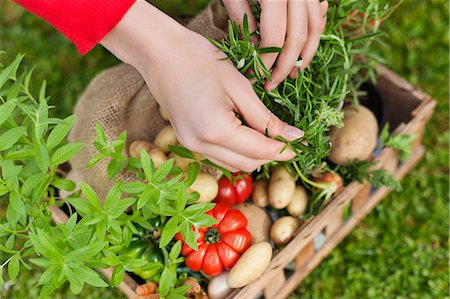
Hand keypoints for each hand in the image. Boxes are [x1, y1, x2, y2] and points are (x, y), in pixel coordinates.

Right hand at [100, 0, 303, 171]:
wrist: (160, 55)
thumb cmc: (200, 61)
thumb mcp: (239, 87)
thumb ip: (265, 118)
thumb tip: (293, 136)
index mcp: (216, 131)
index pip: (260, 151)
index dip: (284, 149)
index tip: (302, 143)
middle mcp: (201, 146)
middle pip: (248, 164)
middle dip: (271, 155)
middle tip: (289, 138)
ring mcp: (191, 146)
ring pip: (234, 164)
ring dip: (255, 155)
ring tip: (270, 135)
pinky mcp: (187, 142)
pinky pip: (219, 156)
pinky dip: (238, 151)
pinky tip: (247, 133)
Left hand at [223, 0, 328, 90]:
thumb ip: (242, 19)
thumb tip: (253, 50)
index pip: (275, 37)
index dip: (267, 61)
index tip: (256, 76)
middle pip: (297, 38)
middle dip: (285, 65)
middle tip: (273, 84)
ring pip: (315, 29)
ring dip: (305, 55)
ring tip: (292, 74)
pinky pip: (318, 16)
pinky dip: (313, 36)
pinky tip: (303, 50)